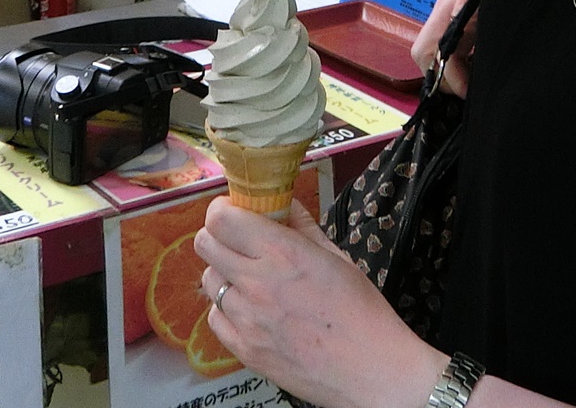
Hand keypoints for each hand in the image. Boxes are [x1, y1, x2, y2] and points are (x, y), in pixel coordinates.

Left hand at [195, 199, 441, 407]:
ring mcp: (247, 320)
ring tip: (250, 279)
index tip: (235, 210)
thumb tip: (282, 204)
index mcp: (283, 253)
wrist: (370, 370)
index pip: (221, 218)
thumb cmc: (361, 312)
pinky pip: (215, 317)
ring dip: (224, 273)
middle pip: (205, 244)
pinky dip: (228, 309)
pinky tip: (251, 310)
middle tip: (238, 241)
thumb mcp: (336, 256)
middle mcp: (257, 283)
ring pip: (209, 280)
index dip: (223, 209)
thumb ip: (302, 225)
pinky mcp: (244, 350)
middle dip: (219, 236)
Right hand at [410, 0, 490, 97]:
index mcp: (456, 2)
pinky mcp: (462, 1)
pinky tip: (483, 57)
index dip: (447, 78)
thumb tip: (482, 71)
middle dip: (444, 77)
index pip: (428, 51)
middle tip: (471, 89)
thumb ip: (489, 36)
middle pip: (425, 52)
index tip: (471, 91)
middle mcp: (447, 0)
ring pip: (437, 45)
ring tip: (480, 77)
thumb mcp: (506, 4)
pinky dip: (461, 55)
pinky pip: (450, 36)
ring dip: (453, 67)